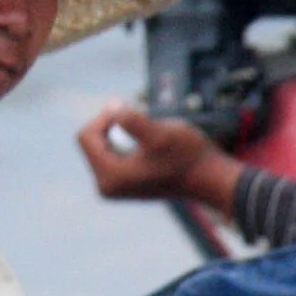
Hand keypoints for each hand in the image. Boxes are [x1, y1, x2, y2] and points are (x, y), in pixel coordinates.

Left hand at [76, 104, 241, 214]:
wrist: (209, 178)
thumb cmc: (188, 156)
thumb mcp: (160, 134)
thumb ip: (133, 121)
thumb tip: (113, 109)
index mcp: (109, 177)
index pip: (86, 136)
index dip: (105, 117)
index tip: (131, 111)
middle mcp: (105, 186)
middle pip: (90, 140)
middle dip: (112, 123)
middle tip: (140, 116)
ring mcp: (113, 186)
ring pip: (101, 143)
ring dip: (121, 130)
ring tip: (148, 131)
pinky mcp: (122, 182)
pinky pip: (111, 150)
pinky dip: (124, 138)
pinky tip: (147, 141)